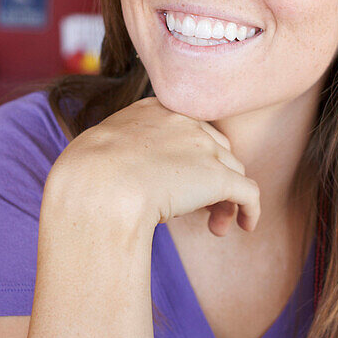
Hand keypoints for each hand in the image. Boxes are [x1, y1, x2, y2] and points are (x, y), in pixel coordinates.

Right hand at [49, 97, 260, 237]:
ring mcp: (203, 147)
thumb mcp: (101, 153)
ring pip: (233, 172)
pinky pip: (248, 192)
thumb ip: (122, 156)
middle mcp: (184, 122)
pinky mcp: (218, 177)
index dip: (193, 159)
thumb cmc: (86, 178)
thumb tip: (127, 180)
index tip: (181, 183)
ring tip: (215, 227)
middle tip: (203, 209)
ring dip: (226, 199)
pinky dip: (251, 210)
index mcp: (155, 110)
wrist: (96, 186)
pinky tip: (247, 227)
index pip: (189, 130)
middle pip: (216, 149)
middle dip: (214, 178)